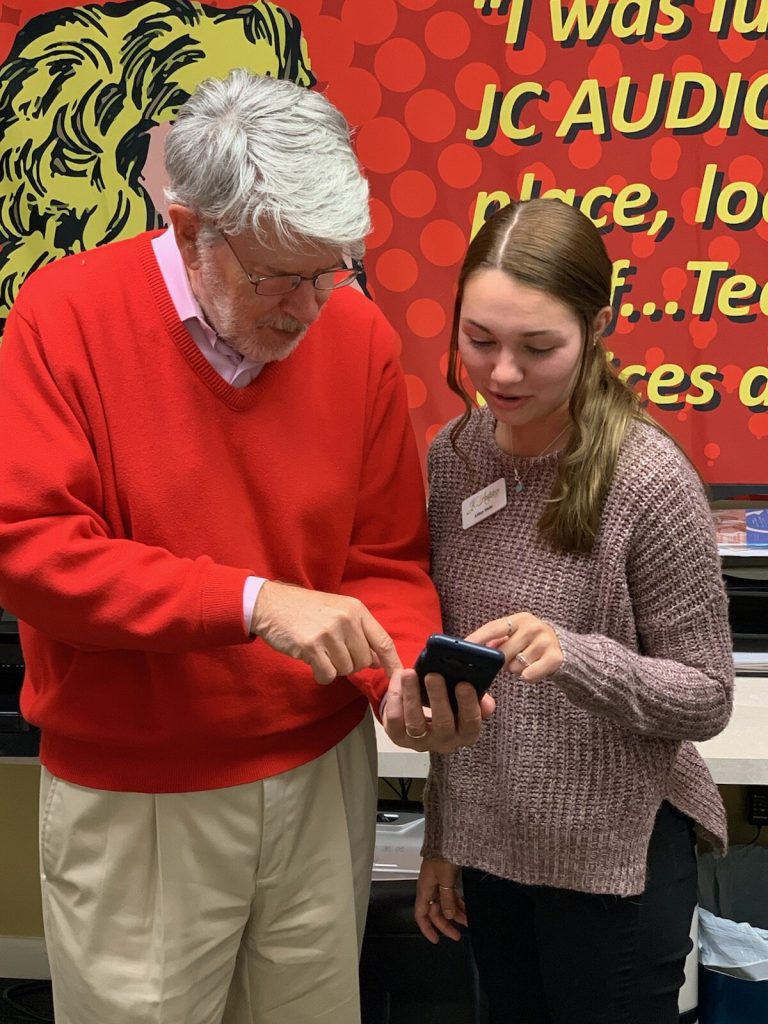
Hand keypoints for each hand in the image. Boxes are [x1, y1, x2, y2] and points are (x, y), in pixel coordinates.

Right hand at [250, 581, 400, 683]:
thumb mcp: (338, 611)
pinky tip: (311, 660)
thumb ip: (360, 633)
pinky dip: (321, 674)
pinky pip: (328, 674)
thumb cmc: (306, 610)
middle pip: (364, 660)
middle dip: (351, 664)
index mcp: (356, 610)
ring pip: (346, 669)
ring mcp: (329, 633)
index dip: (392, 662)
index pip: (383, 641)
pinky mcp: (311, 647)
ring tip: (320, 651)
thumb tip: (378, 660)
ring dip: (333, 667)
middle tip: (333, 653)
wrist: (271, 604)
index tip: (399, 676)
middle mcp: (346, 620)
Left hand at [382, 667, 494, 752]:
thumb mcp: (464, 698)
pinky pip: (394, 720)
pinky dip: (394, 697)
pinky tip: (397, 678)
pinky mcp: (399, 737)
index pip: (471, 723)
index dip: (468, 705)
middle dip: (438, 697)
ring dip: (411, 696)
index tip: (464, 684)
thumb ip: (477, 696)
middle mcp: (445, 741)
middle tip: (433, 675)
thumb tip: (487, 701)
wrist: (421, 712)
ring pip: (415, 723)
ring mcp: (421, 742)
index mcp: (466, 732)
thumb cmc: (448, 702)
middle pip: (443, 723)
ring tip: (409, 673)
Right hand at [415, 858, 465, 942]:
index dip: (427, 929)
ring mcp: (438, 883)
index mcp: (424, 889)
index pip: (421, 915)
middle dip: (446, 925)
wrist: (448, 837)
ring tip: (467, 922)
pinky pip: (450, 896)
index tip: (436, 940)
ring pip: (445, 905)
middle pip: (435, 912)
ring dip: (454, 914)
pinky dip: (457, 903)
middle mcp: (429, 888)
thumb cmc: (443, 854)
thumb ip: (447, 898)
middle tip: (458, 935)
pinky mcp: (446, 878)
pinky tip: (466, 909)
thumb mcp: (446, 879)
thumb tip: (448, 915)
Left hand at [468, 611, 562, 682]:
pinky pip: (530, 674)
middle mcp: (532, 627)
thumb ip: (496, 640)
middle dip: (501, 662)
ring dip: (516, 670)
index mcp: (519, 619)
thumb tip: (473, 648)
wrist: (564, 648)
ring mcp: (545, 641)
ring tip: (525, 662)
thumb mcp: (516, 634)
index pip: (493, 628)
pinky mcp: (555, 657)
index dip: (477, 638)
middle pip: (502, 652)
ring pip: (515, 667)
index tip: (463, 647)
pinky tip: (532, 670)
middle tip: (509, 660)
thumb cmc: (531, 642)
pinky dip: (528, 676)